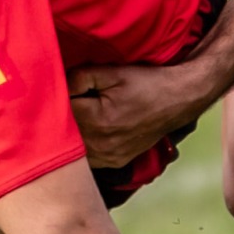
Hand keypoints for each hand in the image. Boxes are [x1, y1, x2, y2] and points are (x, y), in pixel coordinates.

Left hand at [67, 62, 209, 167]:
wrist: (177, 100)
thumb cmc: (145, 82)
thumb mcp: (112, 72)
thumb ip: (80, 77)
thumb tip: (55, 83)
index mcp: (98, 119)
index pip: (59, 113)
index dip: (57, 99)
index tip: (60, 90)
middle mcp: (102, 143)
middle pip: (63, 135)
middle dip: (59, 118)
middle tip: (63, 102)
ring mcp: (109, 157)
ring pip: (73, 150)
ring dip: (69, 136)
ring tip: (76, 116)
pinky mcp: (115, 162)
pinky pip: (87, 158)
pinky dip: (82, 146)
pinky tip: (87, 131)